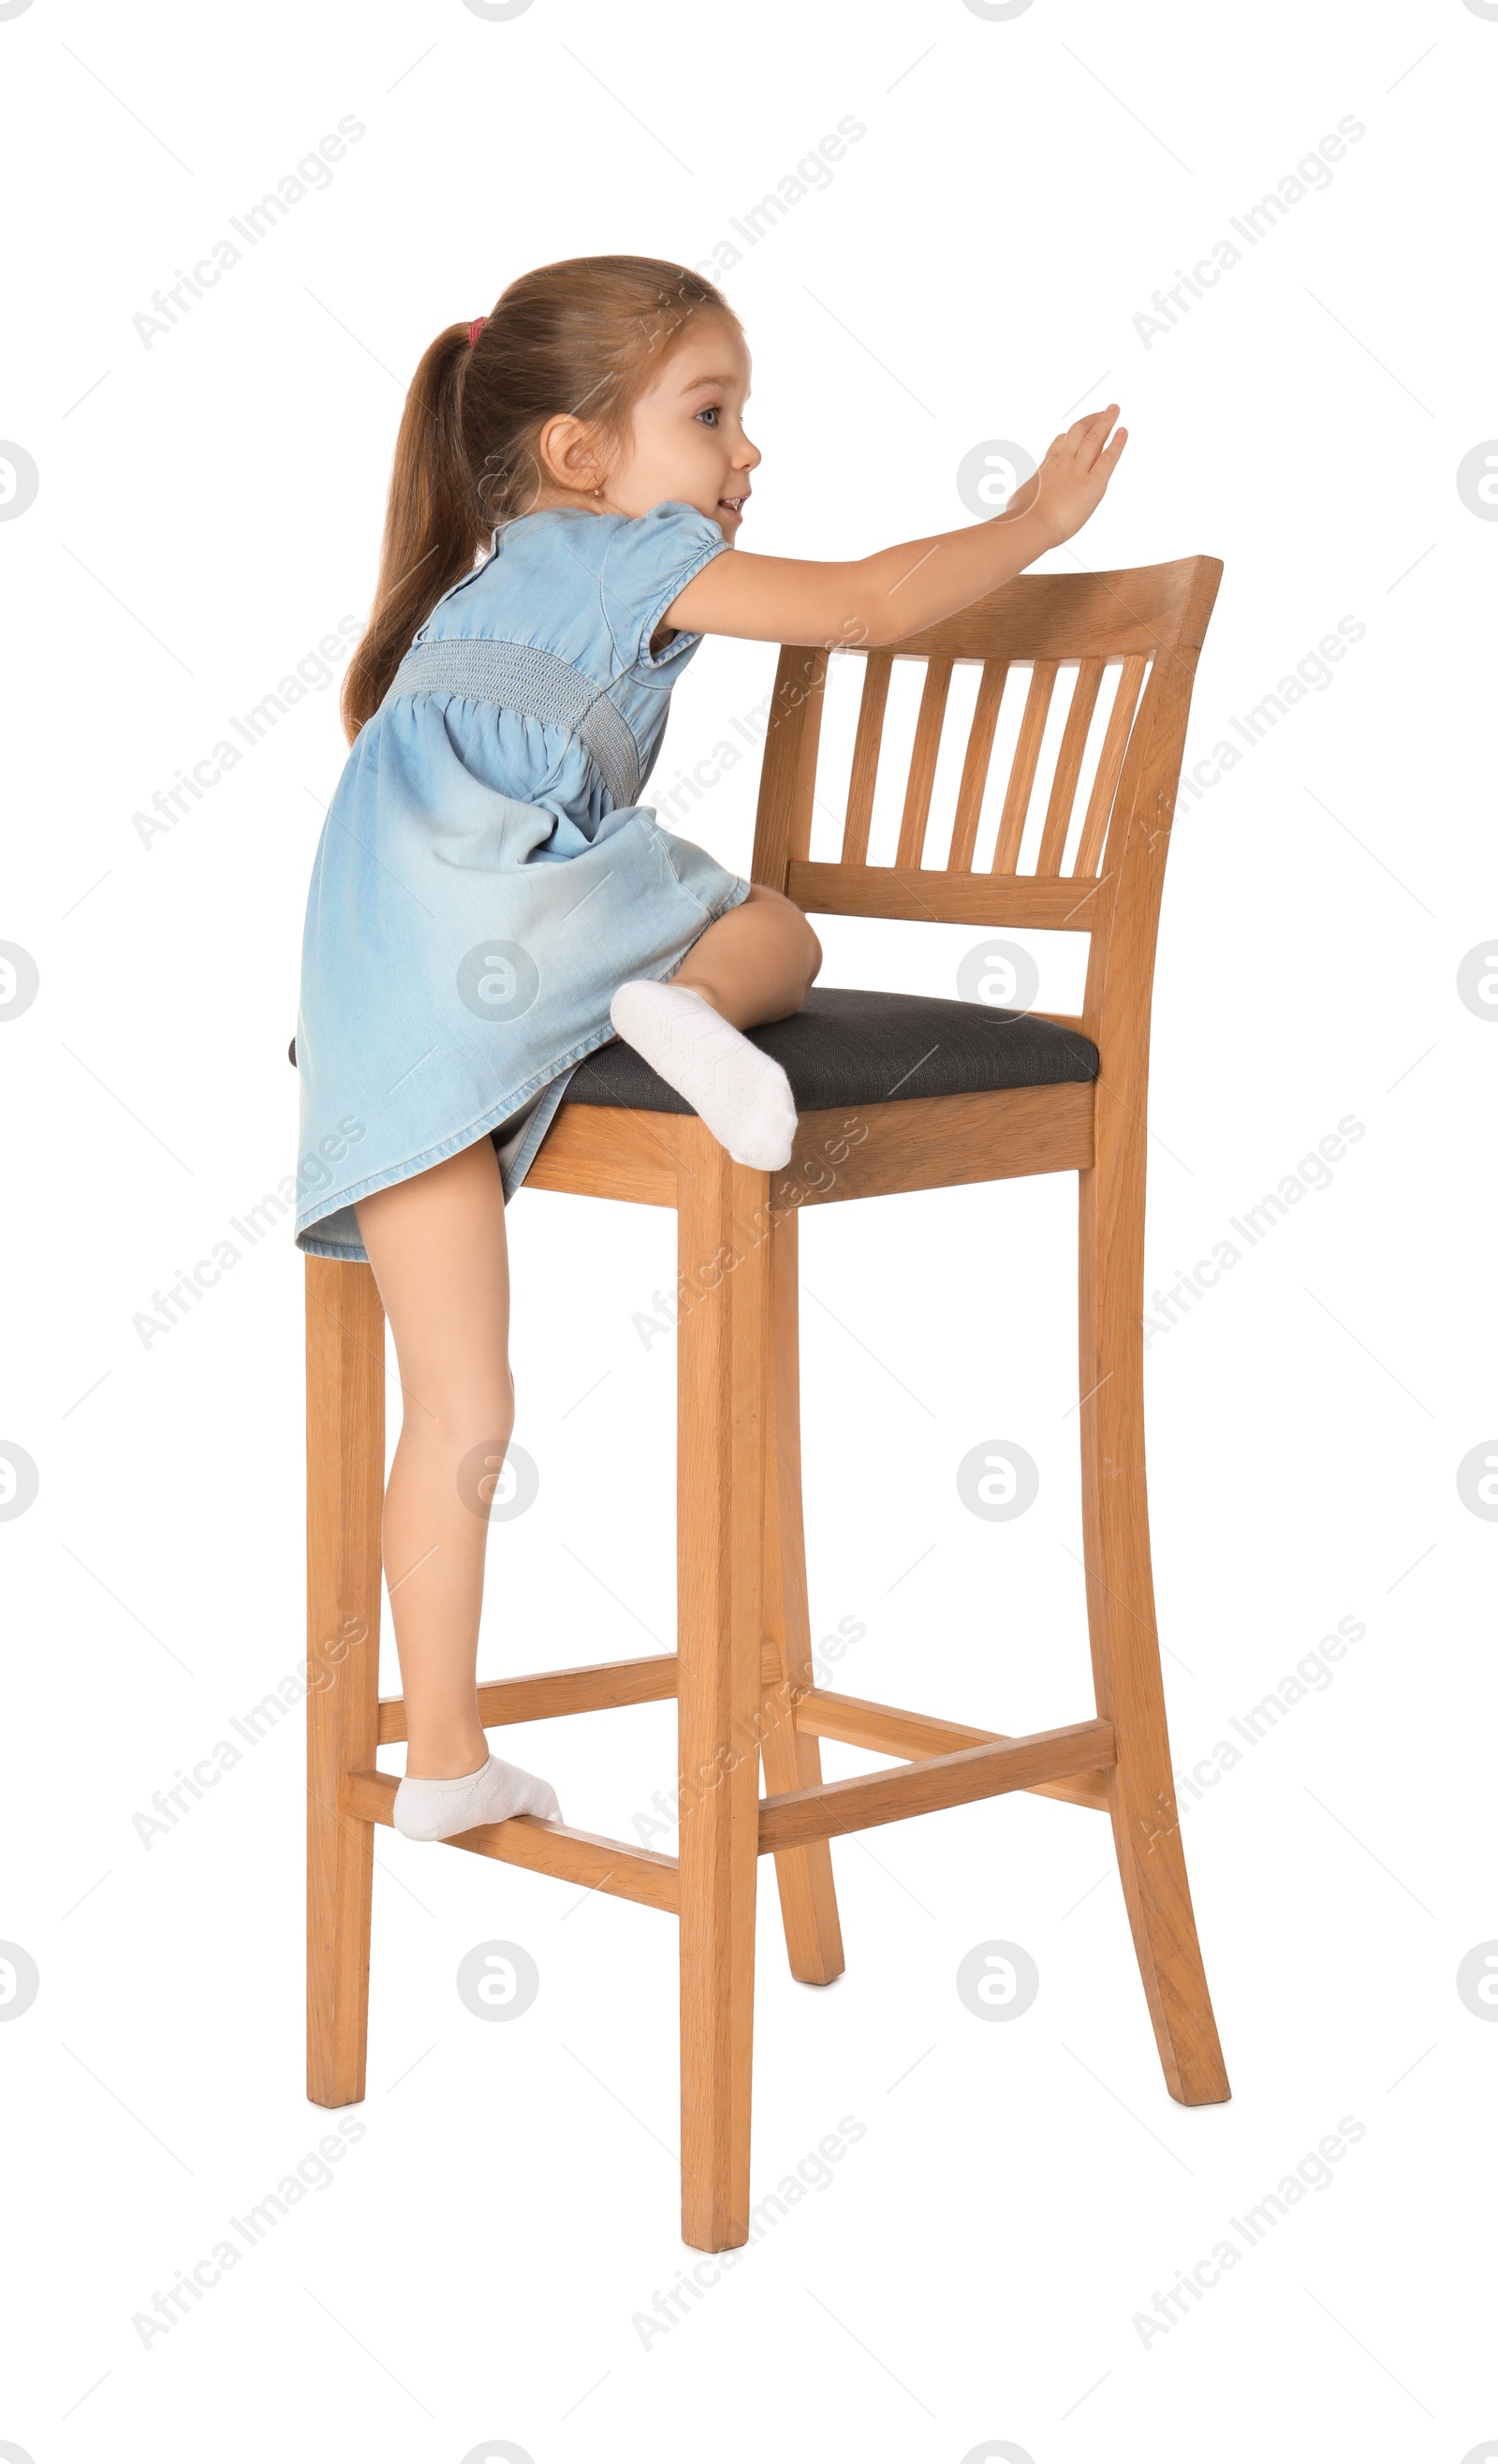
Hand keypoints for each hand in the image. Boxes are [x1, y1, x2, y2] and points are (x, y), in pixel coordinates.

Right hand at [1003, 405, 1126, 546]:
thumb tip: (1015, 502)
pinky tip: (1123, 431)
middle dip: (1090, 420)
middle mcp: (1062, 464)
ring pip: (1093, 438)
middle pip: (1077, 433)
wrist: (1030, 525)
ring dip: (1105, 421)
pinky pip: (1108, 458)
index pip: (1059, 446)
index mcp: (1045, 469)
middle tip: (1101, 411)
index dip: (1069, 436)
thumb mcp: (1017, 501)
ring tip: (1114, 409)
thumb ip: (1023, 498)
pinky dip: (1117, 443)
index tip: (1076, 431)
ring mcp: (1077, 471)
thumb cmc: (1020, 519)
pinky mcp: (1093, 484)